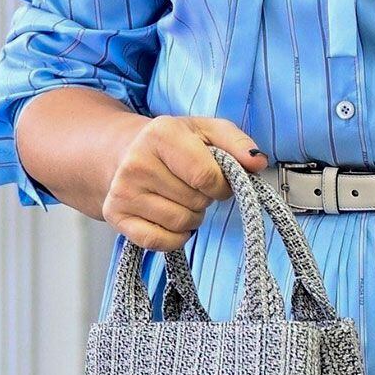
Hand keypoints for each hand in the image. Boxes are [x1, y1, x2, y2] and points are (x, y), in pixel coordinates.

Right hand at [103, 114, 265, 251]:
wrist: (126, 152)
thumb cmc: (174, 144)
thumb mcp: (208, 132)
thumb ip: (238, 144)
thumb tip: (259, 162)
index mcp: (161, 134)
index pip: (206, 177)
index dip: (222, 186)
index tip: (219, 181)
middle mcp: (136, 162)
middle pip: (195, 202)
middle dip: (204, 199)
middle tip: (191, 186)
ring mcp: (122, 191)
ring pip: (180, 223)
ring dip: (191, 217)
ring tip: (180, 199)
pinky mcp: (116, 215)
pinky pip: (159, 242)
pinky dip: (174, 237)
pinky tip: (169, 218)